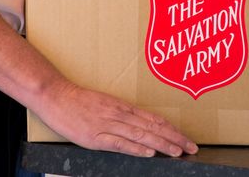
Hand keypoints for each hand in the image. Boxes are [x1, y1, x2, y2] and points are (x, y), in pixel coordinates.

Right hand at [37, 81, 198, 157]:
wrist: (56, 96)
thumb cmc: (80, 101)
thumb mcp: (106, 105)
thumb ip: (123, 116)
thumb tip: (142, 128)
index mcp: (124, 107)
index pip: (155, 120)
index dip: (173, 130)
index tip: (187, 139)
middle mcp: (121, 114)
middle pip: (153, 128)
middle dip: (175, 138)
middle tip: (192, 148)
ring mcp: (108, 125)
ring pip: (141, 135)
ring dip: (161, 145)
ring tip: (178, 152)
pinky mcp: (95, 136)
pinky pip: (119, 143)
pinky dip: (135, 148)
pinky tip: (148, 153)